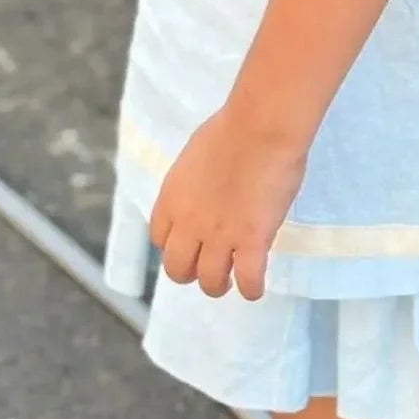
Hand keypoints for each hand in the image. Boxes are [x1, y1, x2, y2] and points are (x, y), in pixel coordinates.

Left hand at [148, 108, 305, 301]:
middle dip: (189, 273)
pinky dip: (251, 289)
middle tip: (206, 270)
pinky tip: (255, 288)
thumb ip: (194, 182)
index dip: (174, 245)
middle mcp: (189, 224)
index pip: (159, 239)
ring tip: (231, 281)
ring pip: (210, 281)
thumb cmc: (232, 129)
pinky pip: (248, 280)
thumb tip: (206, 189)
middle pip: (177, 268)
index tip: (189, 244)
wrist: (259, 129)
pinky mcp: (252, 241)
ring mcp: (220, 236)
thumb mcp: (195, 156)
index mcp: (172, 199)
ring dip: (218, 285)